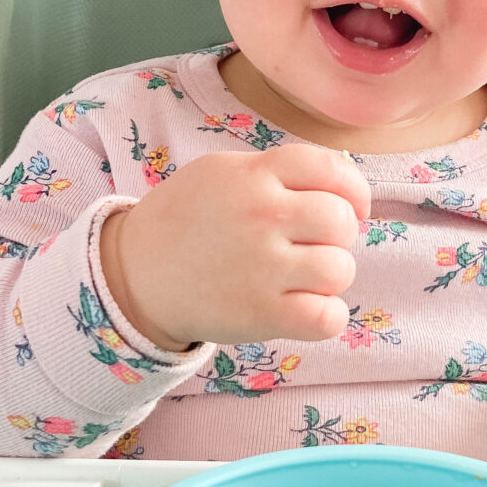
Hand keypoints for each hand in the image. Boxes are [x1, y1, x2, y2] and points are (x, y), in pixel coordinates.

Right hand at [99, 146, 370, 352]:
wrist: (133, 275)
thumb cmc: (184, 222)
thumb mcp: (221, 173)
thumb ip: (276, 173)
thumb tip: (341, 187)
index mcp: (254, 175)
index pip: (332, 169)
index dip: (353, 190)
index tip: (351, 206)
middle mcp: (263, 215)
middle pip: (342, 221)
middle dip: (338, 235)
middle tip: (313, 245)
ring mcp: (263, 267)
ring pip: (340, 269)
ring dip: (330, 276)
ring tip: (303, 278)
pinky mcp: (261, 314)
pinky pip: (328, 317)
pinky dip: (327, 316)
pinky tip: (307, 309)